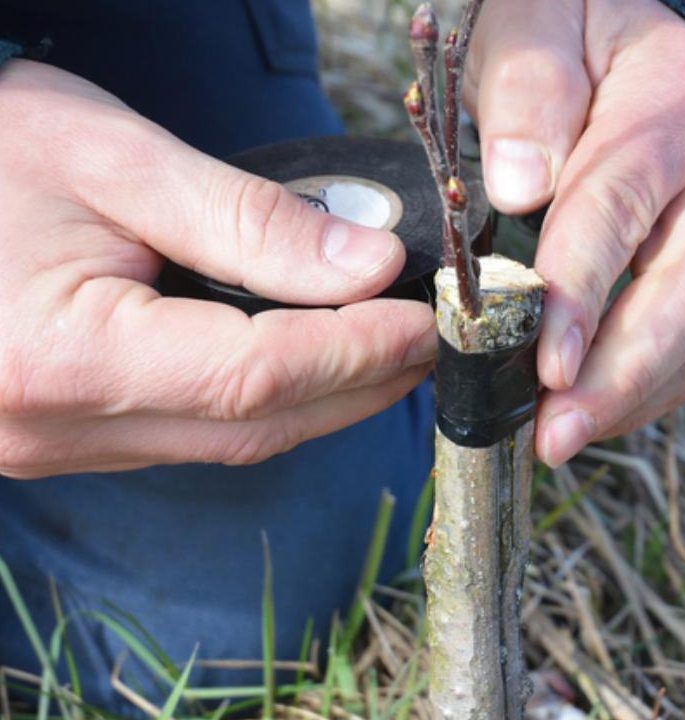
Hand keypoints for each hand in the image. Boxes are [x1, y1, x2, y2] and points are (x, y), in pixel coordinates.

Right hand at [0, 61, 435, 478]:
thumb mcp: (118, 161)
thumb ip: (251, 221)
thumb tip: (370, 264)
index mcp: (64, 356)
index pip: (257, 376)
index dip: (357, 350)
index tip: (424, 319)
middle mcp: (56, 426)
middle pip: (257, 427)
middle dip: (359, 384)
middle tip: (428, 340)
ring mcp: (55, 444)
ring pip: (232, 443)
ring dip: (323, 401)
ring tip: (386, 351)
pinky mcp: (65, 437)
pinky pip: (191, 437)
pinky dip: (265, 406)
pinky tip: (307, 366)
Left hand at [466, 0, 684, 464]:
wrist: (643, 39)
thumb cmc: (576, 30)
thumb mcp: (538, 21)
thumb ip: (528, 86)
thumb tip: (521, 186)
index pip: (625, 203)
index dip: (582, 291)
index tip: (544, 363)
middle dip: (624, 375)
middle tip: (558, 435)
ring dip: (639, 396)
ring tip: (566, 437)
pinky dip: (655, 386)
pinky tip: (602, 409)